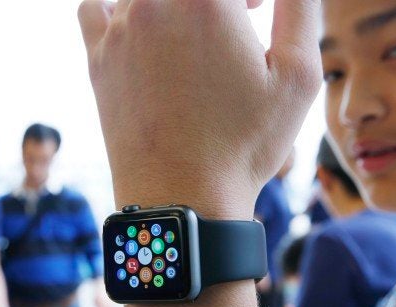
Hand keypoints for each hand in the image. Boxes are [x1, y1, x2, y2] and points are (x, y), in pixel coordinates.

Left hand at [78, 0, 321, 219]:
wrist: (183, 198)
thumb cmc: (245, 143)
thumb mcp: (299, 76)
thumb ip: (300, 10)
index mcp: (206, 1)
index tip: (259, 9)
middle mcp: (154, 4)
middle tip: (236, 16)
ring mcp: (119, 30)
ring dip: (177, 2)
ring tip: (197, 26)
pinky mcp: (97, 59)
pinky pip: (96, 7)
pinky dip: (119, 7)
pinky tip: (143, 28)